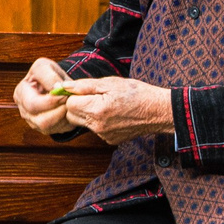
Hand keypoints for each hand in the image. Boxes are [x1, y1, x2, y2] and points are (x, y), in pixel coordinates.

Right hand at [14, 58, 74, 134]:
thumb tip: (57, 89)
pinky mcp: (43, 128)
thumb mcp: (46, 66)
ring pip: (48, 127)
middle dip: (59, 111)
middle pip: (40, 120)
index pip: (33, 104)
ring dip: (63, 117)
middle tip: (70, 101)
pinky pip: (56, 130)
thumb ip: (50, 76)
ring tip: (70, 105)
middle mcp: (24, 109)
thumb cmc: (48, 74)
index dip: (51, 101)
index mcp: (21, 93)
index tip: (65, 93)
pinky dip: (65, 122)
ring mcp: (32, 121)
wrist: (55, 84)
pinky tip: (68, 111)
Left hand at [58, 77, 175, 144]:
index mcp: (97, 109)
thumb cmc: (137, 93)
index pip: (69, 104)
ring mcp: (103, 135)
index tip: (84, 90)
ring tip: (104, 104)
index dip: (74, 95)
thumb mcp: (111, 83)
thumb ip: (85, 85)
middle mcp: (98, 126)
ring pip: (82, 123)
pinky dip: (97, 121)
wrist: (158, 111)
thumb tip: (64, 86)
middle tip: (92, 96)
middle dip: (77, 105)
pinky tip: (111, 114)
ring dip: (87, 113)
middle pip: (72, 116)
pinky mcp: (109, 140)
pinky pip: (94, 130)